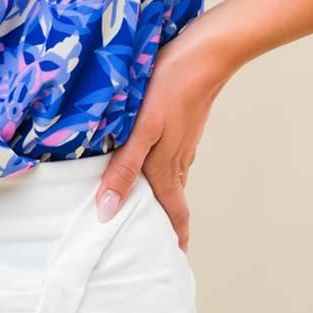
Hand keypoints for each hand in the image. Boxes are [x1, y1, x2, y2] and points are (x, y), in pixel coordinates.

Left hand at [92, 13, 244, 251]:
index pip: (175, 213)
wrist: (205, 53)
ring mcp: (183, 141)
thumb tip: (107, 210)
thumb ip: (124, 168)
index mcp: (168, 168)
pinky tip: (150, 161)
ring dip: (163, 197)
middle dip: (166, 222)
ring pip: (173, 178)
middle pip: (173, 200)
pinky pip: (172, 158)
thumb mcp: (142, 129)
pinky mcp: (182, 123)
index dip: (174, 236)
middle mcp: (178, 160)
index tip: (174, 258)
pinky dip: (162, 171)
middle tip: (156, 240)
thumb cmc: (170, 88)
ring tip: (148, 207)